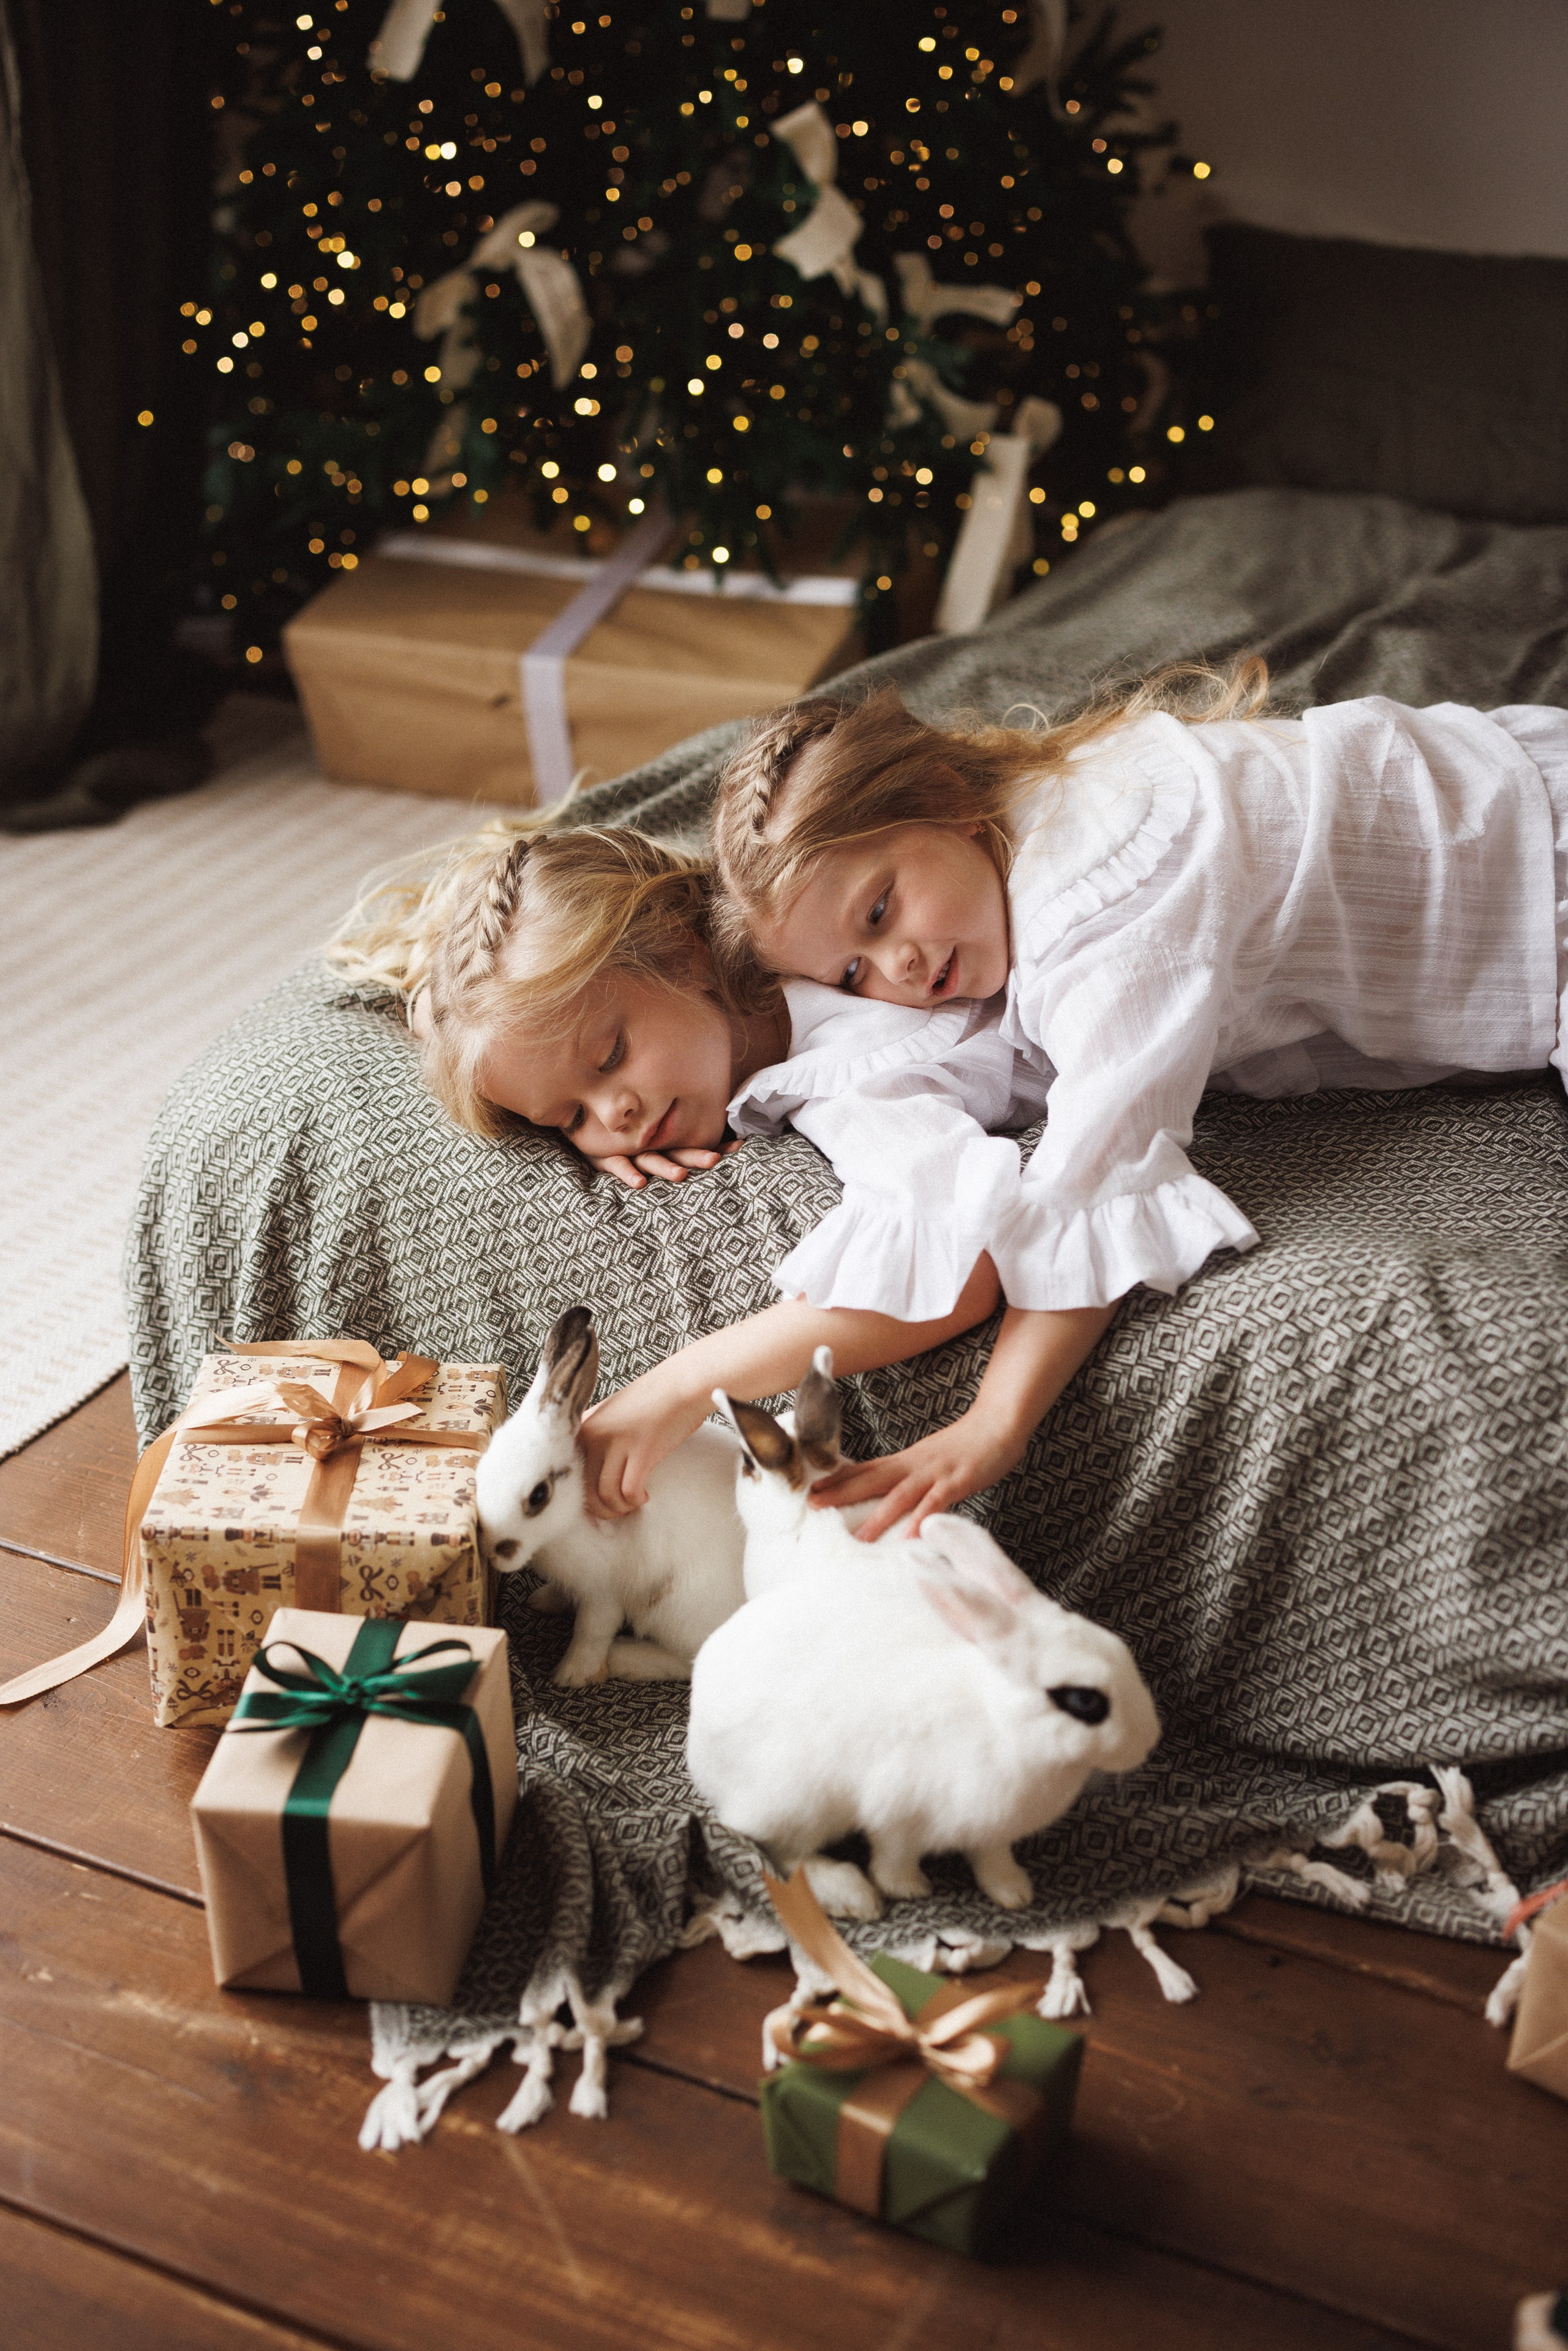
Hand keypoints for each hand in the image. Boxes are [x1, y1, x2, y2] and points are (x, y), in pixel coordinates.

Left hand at [578, 1375, 711, 1518]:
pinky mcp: (640, 1451)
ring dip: (620, 1508)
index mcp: (583, 1427)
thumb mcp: (611, 1414)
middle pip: (585, 1491)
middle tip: (618, 1510)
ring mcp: (616, 1442)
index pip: (569, 1475)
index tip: (599, 1505)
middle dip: (602, 1510)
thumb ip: (596, 1439)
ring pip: (605, 1496)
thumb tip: (590, 1479)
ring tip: (632, 1503)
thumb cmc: (651, 1401)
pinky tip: (644, 1496)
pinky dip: (635, 1501)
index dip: (582, 1498)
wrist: (681, 1383)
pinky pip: (629, 1492)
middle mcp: (593, 1435)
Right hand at [587, 1139, 743, 1189]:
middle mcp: (650, 1146)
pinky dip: (628, 1173)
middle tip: (714, 1160)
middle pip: (678, 1151)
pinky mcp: (607, 1157)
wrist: (582, 1127)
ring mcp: (629, 1151)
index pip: (695, 1145)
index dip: (716, 1146)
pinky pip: (617, 1165)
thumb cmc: (624, 1141)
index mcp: (665, 1144)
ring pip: (651, 1159)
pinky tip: (639, 1183)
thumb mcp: (651, 1144)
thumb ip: (677, 1150)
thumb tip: (719, 1153)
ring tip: (680, 1176)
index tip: (739, 1147)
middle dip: (696, 1156)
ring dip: (665, 1167)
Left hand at [808, 1408, 1027, 1540]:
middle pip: (872, 1479)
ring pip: (900, 1496)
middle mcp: (914, 1465)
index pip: (866, 1469)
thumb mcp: (930, 1459)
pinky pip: (936, 1504)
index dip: (838, 1480)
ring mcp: (935, 1473)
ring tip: (857, 1539)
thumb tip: (890, 1496)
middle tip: (812, 1505)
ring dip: (877, 1517)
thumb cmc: (965, 1447)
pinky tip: (909, 1538)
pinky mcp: (957, 1481)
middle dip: (841, 1493)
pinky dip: (921, 1521)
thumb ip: (910, 1476)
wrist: (998, 1424)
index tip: (811, 1490)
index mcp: (906, 1460)